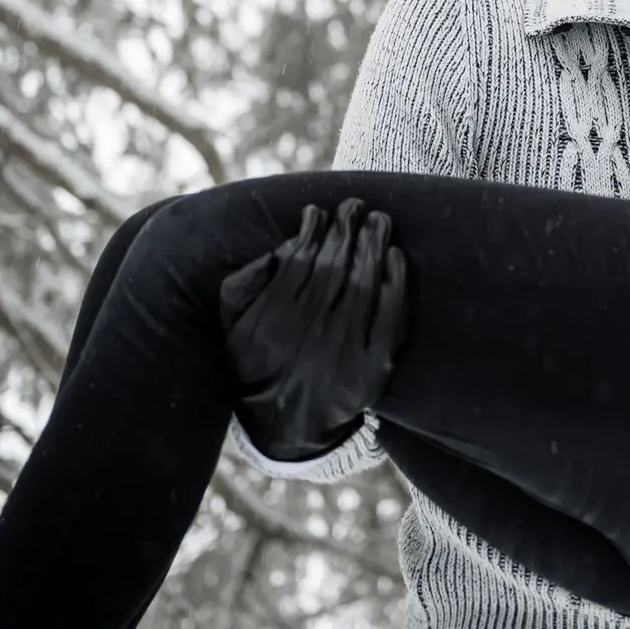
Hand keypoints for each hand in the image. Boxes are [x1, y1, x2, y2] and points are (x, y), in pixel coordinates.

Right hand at [220, 198, 409, 461]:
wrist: (285, 425)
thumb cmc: (258, 363)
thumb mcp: (233, 325)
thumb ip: (245, 283)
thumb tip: (284, 245)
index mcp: (273, 320)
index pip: (300, 260)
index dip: (313, 230)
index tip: (319, 212)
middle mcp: (309, 333)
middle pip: (335, 266)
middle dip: (346, 229)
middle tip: (354, 205)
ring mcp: (345, 350)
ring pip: (364, 283)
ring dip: (374, 245)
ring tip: (379, 221)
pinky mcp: (374, 366)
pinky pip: (390, 315)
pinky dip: (396, 283)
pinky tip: (396, 257)